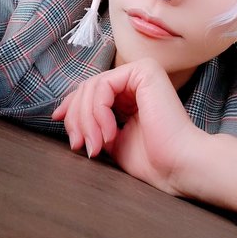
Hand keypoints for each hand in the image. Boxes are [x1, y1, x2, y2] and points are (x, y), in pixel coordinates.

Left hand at [53, 57, 236, 212]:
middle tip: (78, 144)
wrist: (179, 166)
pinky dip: (99, 112)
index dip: (71, 105)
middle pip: (88, 88)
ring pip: (92, 87)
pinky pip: (103, 86)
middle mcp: (137, 77)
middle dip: (76, 117)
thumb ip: (93, 123)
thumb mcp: (111, 138)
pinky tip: (109, 133)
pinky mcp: (144, 71)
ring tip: (95, 146)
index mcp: (132, 92)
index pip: (92, 91)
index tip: (57, 121)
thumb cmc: (152, 160)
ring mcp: (141, 71)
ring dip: (86, 120)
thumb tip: (63, 113)